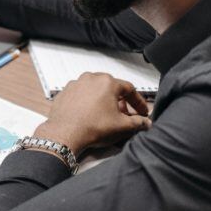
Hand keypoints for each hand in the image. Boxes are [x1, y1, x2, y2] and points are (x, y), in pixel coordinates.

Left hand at [33, 72, 151, 154]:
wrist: (65, 133)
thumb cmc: (92, 127)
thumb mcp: (122, 126)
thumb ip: (138, 123)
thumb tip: (146, 123)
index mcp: (107, 82)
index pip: (130, 89)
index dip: (138, 102)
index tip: (142, 112)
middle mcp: (91, 78)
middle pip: (112, 87)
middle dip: (121, 101)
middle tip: (125, 114)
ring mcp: (76, 83)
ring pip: (96, 89)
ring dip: (104, 100)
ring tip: (107, 115)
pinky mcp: (65, 91)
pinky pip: (82, 94)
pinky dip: (89, 102)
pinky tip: (90, 114)